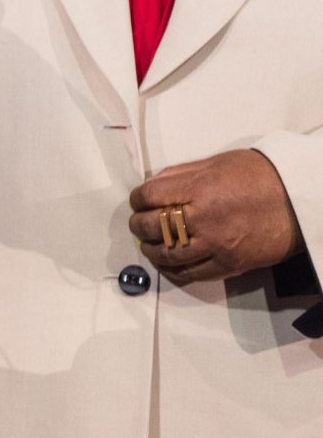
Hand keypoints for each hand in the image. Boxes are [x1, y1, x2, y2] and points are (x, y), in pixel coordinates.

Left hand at [127, 149, 304, 284]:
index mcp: (201, 189)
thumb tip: (152, 185)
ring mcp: (218, 245)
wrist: (300, 200)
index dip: (137, 199)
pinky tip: (167, 264)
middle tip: (138, 223)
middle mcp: (206, 218)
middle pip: (153, 226)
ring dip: (151, 250)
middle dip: (139, 225)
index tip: (138, 200)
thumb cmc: (262, 177)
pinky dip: (173, 271)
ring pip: (168, 254)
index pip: (150, 196)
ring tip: (148, 244)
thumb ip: (182, 174)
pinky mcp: (231, 265)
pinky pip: (193, 273)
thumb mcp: (217, 163)